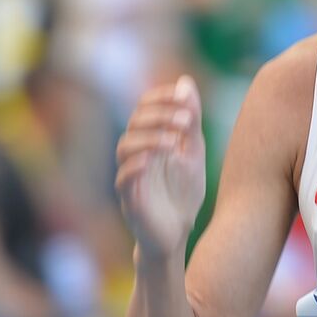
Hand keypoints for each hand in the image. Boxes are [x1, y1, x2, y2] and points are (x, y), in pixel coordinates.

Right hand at [115, 75, 206, 259]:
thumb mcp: (193, 152)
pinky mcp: (130, 200)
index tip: (183, 96)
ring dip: (149, 139)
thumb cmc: (182, 194)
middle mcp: (137, 154)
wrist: (179, 234)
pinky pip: (123, 179)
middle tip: (186, 121)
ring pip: (125, 147)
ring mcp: (131, 176)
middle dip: (160, 116)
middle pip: (135, 123)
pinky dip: (136, 165)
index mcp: (150, 140)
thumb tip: (185, 82)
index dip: (160, 97)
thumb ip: (189, 120)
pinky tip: (153, 160)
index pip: (145, 107)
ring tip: (173, 142)